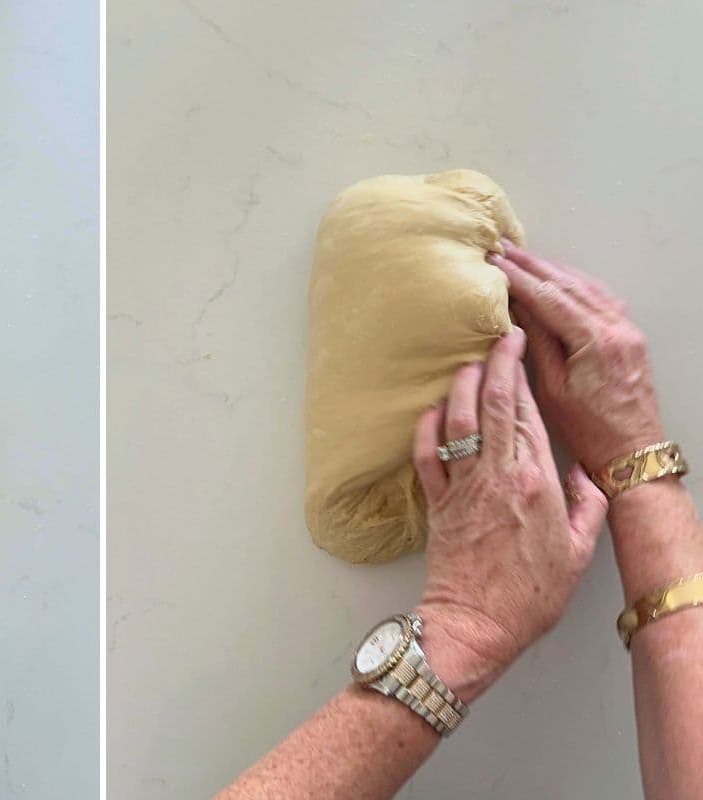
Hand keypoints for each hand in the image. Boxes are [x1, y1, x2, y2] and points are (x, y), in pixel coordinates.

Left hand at [410, 329, 608, 701]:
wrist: (476, 624)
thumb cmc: (530, 594)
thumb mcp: (578, 551)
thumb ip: (586, 505)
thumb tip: (583, 472)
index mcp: (536, 482)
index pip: (526, 413)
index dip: (519, 374)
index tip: (517, 345)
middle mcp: (496, 476)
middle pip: (491, 405)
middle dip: (492, 363)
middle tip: (494, 336)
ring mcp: (462, 486)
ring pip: (457, 421)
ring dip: (458, 386)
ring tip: (464, 362)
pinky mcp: (435, 502)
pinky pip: (427, 454)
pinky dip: (427, 427)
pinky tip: (432, 410)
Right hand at [488, 241, 664, 472]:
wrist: (632, 450)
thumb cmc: (589, 430)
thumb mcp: (552, 389)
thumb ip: (538, 343)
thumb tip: (519, 309)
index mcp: (596, 341)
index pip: (550, 298)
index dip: (519, 278)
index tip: (495, 262)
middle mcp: (616, 327)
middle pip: (569, 284)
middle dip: (534, 264)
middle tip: (504, 247)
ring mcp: (627, 329)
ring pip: (586, 286)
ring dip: (553, 269)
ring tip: (525, 256)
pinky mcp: (629, 335)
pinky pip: (600, 297)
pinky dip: (575, 282)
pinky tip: (559, 278)